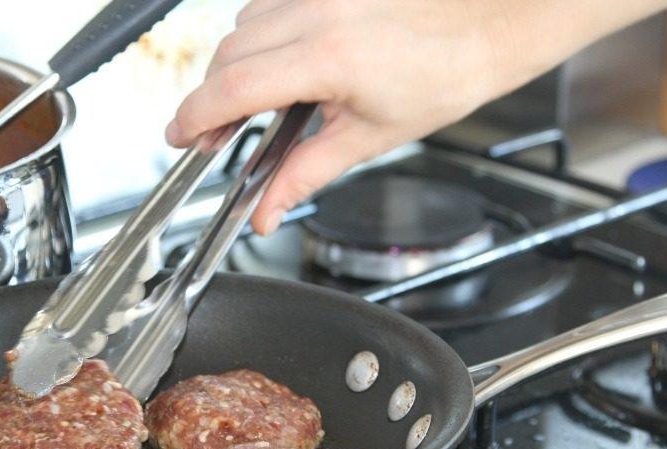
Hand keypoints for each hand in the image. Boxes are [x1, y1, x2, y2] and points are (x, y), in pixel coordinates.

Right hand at [166, 0, 666, 233]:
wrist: (487, 25)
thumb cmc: (444, 76)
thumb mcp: (370, 137)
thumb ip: (307, 174)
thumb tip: (267, 211)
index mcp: (326, 59)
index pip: (232, 89)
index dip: (194, 117)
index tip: (179, 138)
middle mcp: (316, 13)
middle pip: (228, 55)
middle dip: (213, 97)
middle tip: (217, 135)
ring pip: (244, 25)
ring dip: (237, 65)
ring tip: (258, 103)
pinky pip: (270, 3)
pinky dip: (262, 35)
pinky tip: (283, 62)